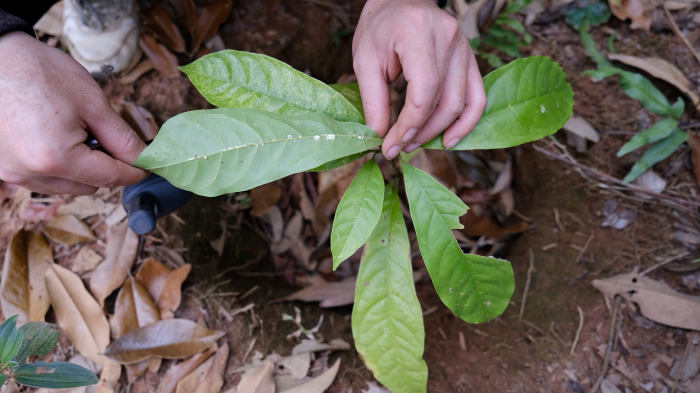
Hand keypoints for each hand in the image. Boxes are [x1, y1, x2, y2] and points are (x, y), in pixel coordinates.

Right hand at [0, 32, 147, 194]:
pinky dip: (59, 166)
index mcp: (56, 158)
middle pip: (90, 186)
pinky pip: (44, 179)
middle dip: (105, 165)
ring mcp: (13, 173)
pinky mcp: (3, 168)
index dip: (134, 172)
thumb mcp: (92, 103)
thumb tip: (143, 158)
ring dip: (81, 168)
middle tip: (102, 133)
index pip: (109, 177)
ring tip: (73, 130)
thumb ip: (122, 137)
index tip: (148, 166)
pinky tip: (55, 136)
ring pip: (68, 186)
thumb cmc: (38, 72)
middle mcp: (30, 173)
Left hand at [353, 0, 486, 158]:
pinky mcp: (471, 58)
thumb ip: (373, 100)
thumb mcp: (365, 61)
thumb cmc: (379, 29)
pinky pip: (477, 97)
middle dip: (422, 132)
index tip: (391, 145)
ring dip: (440, 131)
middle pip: (445, 100)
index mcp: (418, 32)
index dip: (410, 124)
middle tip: (399, 148)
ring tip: (417, 144)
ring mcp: (464, 48)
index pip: (424, 90)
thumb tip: (380, 136)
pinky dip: (466, 122)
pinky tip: (450, 139)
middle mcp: (448, 38)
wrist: (400, 2)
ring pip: (463, 103)